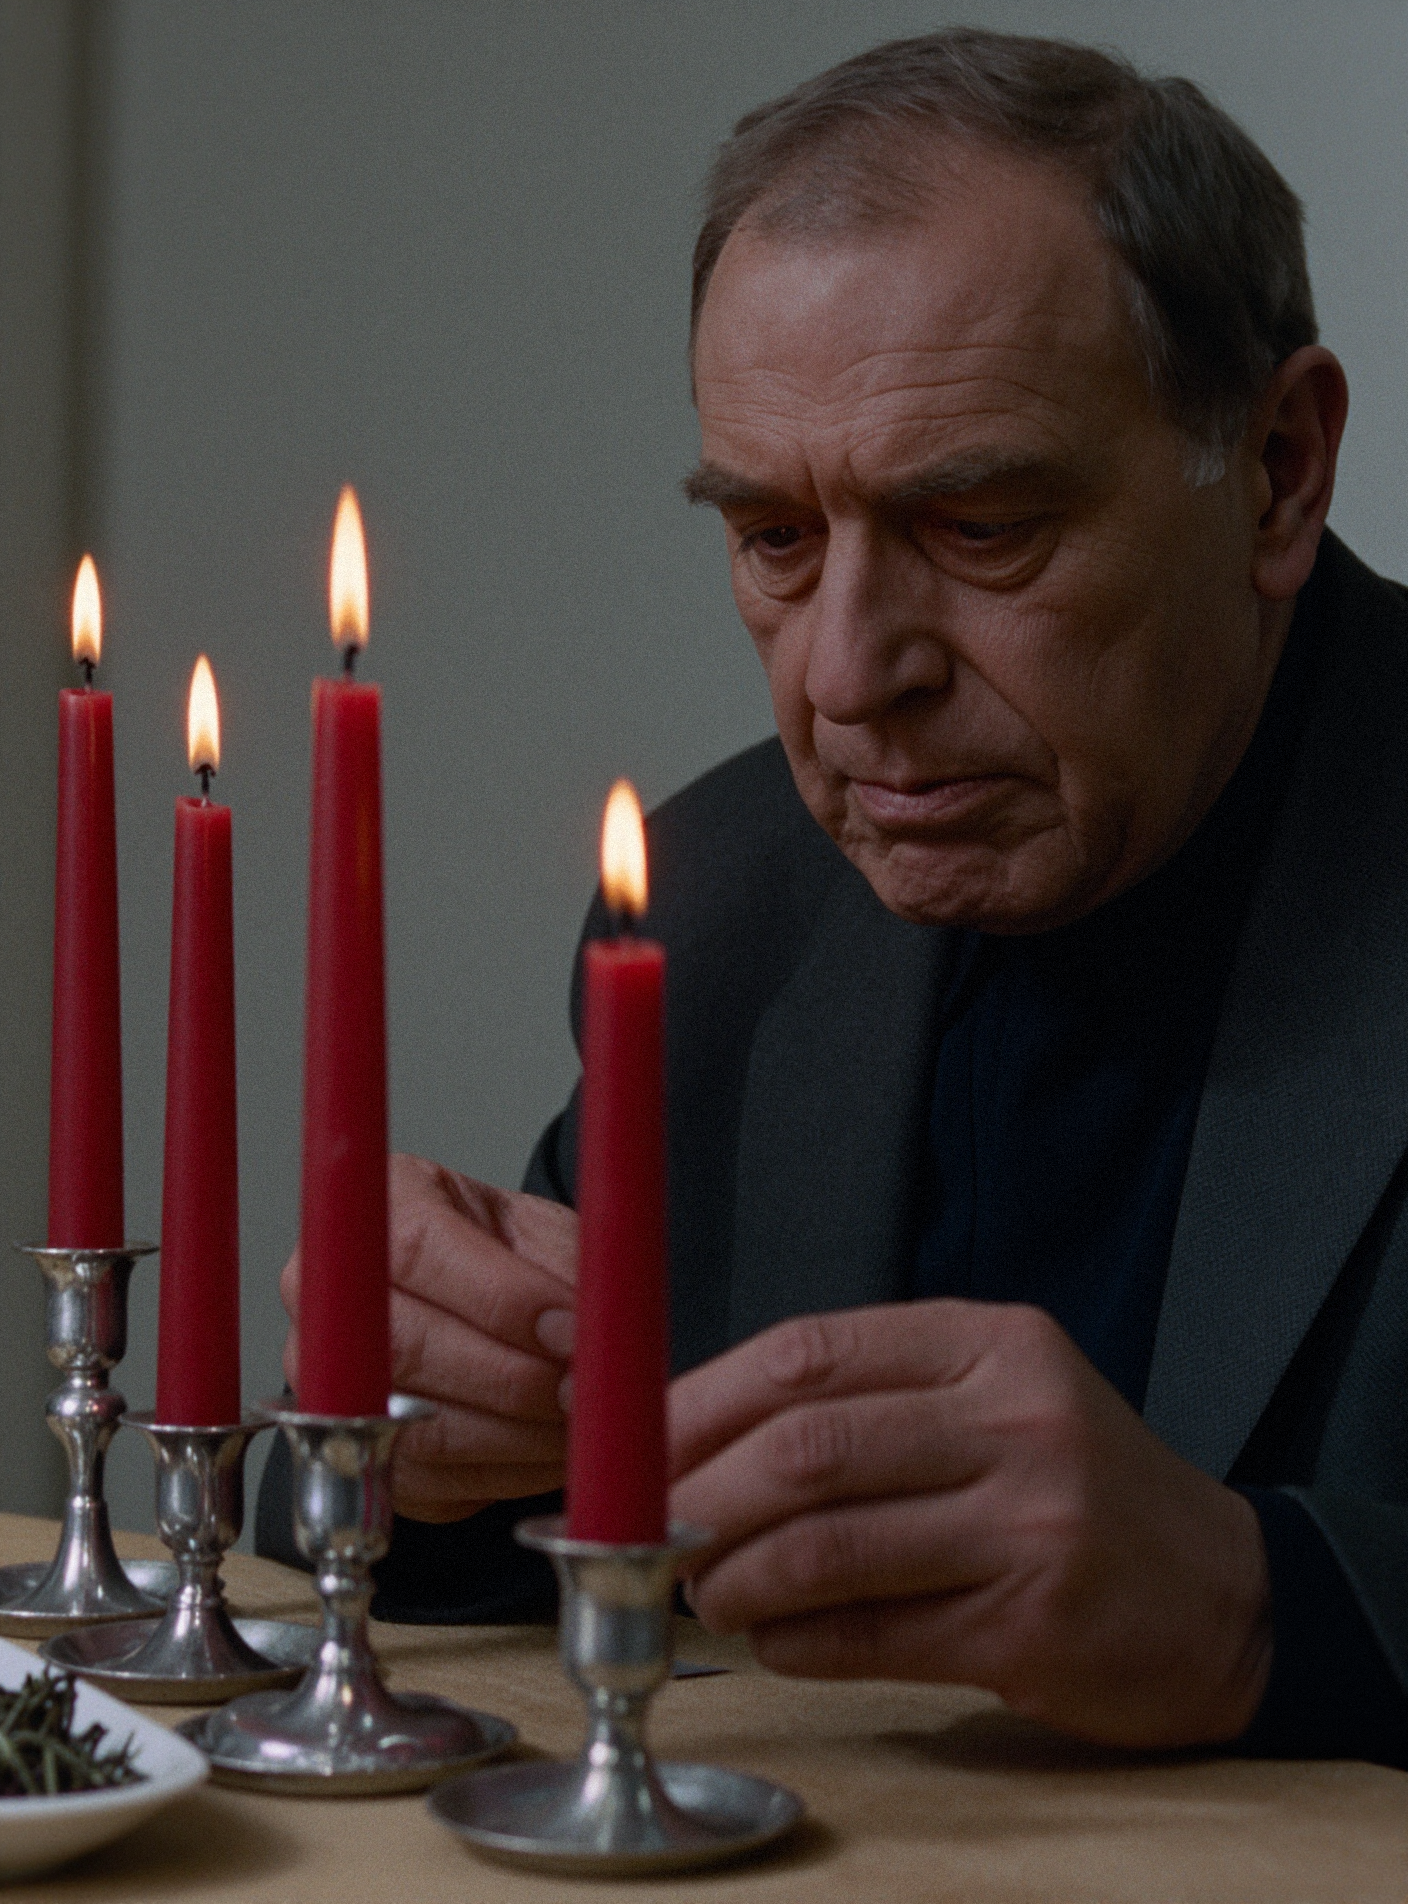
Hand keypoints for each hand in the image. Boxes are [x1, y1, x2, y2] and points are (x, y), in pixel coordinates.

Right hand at [281, 1152, 576, 1521]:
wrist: (488, 1302)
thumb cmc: (513, 1256)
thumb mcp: (549, 1233)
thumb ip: (569, 1268)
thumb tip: (594, 1330)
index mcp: (381, 1204)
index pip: (416, 1249)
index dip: (500, 1298)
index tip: (568, 1328)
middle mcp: (325, 1288)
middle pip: (406, 1346)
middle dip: (512, 1377)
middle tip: (582, 1386)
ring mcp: (329, 1378)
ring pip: (418, 1426)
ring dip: (518, 1435)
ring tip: (579, 1421)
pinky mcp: (355, 1450)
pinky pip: (434, 1481)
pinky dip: (508, 1473)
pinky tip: (554, 1449)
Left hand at [668, 1300, 1271, 1749]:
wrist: (1224, 1593)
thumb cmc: (1072, 1488)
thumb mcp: (990, 1401)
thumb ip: (863, 1406)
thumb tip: (693, 1447)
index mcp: (988, 1343)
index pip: (809, 1353)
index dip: (701, 1401)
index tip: (635, 1445)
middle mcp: (1015, 1418)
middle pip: (808, 1447)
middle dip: (701, 1497)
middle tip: (650, 1535)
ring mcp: (1031, 1522)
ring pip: (828, 1545)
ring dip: (737, 1578)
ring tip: (704, 1593)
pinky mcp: (1035, 1623)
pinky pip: (874, 1633)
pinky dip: (798, 1641)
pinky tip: (772, 1639)